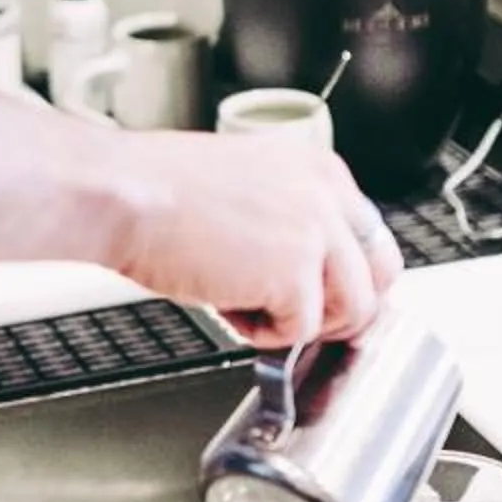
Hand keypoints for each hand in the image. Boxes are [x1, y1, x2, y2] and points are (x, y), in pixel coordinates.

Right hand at [106, 131, 400, 349]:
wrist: (122, 194)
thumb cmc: (156, 189)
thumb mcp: (244, 186)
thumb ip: (287, 218)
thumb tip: (305, 268)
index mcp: (317, 167)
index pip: (367, 235)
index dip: (341, 275)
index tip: (318, 294)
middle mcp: (327, 194)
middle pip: (378, 274)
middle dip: (341, 306)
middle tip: (297, 317)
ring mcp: (316, 233)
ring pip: (353, 309)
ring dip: (301, 321)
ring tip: (249, 307)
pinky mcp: (296, 274)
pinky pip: (302, 330)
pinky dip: (263, 333)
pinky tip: (226, 306)